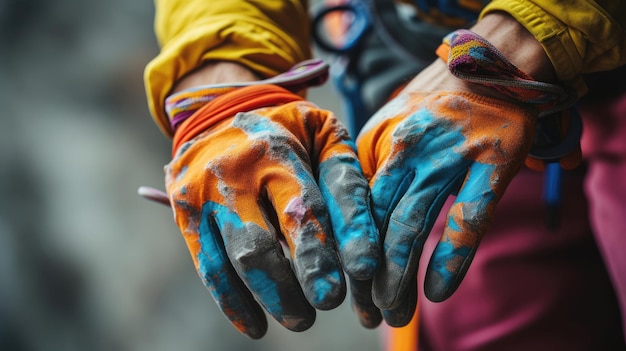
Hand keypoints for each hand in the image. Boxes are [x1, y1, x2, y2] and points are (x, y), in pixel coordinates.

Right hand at [163, 79, 379, 337]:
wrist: (215, 109)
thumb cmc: (285, 130)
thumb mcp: (321, 132)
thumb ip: (344, 174)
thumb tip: (369, 235)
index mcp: (282, 146)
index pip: (321, 195)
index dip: (348, 233)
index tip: (366, 269)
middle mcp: (242, 168)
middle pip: (279, 230)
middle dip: (308, 271)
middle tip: (330, 300)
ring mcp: (209, 192)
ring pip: (245, 255)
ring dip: (276, 295)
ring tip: (302, 319)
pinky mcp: (186, 212)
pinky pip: (209, 267)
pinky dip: (233, 303)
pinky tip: (256, 325)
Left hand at [356, 20, 573, 325]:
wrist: (488, 69)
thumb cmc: (430, 111)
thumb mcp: (386, 131)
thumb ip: (368, 173)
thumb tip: (347, 225)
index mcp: (376, 146)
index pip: (353, 209)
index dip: (344, 250)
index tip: (338, 285)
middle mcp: (406, 151)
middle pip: (376, 222)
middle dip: (367, 273)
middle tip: (364, 312)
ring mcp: (448, 157)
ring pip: (412, 225)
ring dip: (399, 274)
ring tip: (392, 312)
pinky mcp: (490, 164)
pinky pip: (467, 219)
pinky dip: (450, 257)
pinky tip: (436, 291)